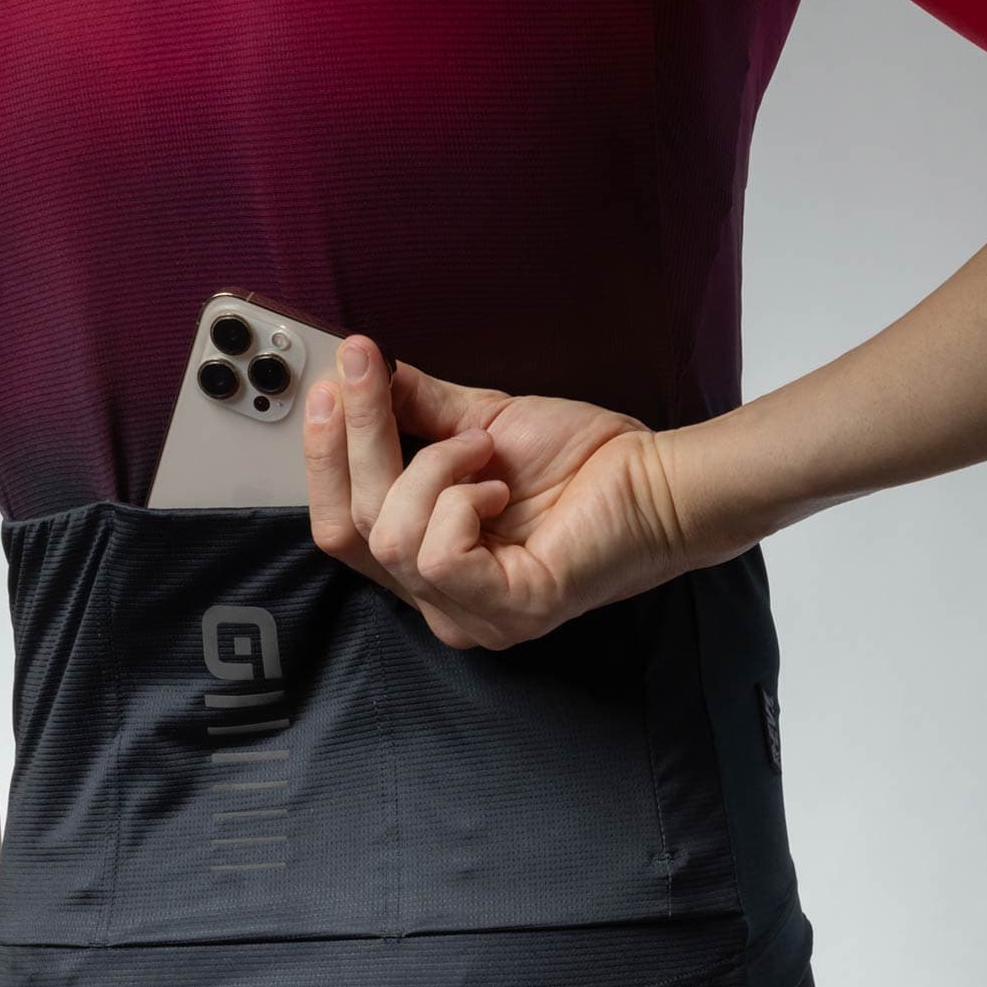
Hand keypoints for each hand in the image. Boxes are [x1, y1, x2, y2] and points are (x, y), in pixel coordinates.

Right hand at [301, 336, 743, 648]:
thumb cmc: (586, 463)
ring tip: (481, 450)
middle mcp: (441, 604)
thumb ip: (416, 411)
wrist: (660, 480)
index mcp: (428, 566)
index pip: (339, 527)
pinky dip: (459, 503)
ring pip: (389, 539)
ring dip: (429, 470)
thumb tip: (363, 373)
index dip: (325, 455)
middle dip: (355, 441)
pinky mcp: (507, 611)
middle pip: (350, 530)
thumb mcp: (480, 424)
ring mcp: (473, 616)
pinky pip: (438, 556)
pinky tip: (496, 489)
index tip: (334, 379)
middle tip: (366, 370)